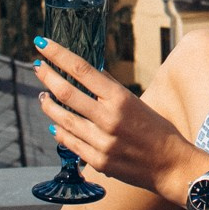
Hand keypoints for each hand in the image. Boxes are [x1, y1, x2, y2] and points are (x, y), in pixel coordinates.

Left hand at [33, 38, 207, 202]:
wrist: (171, 165)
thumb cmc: (156, 130)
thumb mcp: (136, 102)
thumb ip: (110, 89)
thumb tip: (87, 72)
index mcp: (120, 99)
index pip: (82, 70)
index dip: (59, 55)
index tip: (42, 44)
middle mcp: (109, 119)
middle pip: (66, 93)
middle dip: (47, 76)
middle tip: (37, 66)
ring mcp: (101, 142)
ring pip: (63, 119)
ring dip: (48, 105)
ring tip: (43, 95)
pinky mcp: (98, 161)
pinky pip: (70, 142)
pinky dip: (59, 130)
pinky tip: (55, 122)